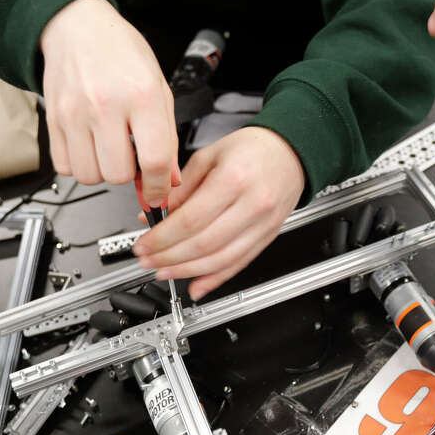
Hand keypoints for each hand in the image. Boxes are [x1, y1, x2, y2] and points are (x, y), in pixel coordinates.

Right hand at [40, 0, 177, 205]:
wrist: (79, 27)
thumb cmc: (123, 54)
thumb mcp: (160, 90)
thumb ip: (167, 138)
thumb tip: (169, 179)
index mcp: (142, 96)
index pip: (154, 161)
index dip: (159, 187)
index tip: (158, 195)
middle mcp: (106, 105)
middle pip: (118, 175)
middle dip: (129, 175)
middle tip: (132, 156)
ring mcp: (75, 113)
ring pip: (90, 176)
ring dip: (103, 171)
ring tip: (110, 148)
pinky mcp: (53, 119)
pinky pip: (64, 166)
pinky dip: (79, 165)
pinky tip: (90, 146)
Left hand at [134, 127, 304, 299]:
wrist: (291, 152)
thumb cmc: (252, 149)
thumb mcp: (209, 156)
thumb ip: (181, 187)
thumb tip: (156, 212)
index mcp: (234, 179)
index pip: (190, 220)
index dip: (162, 238)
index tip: (143, 244)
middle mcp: (252, 205)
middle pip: (203, 244)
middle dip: (169, 257)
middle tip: (148, 260)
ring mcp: (263, 224)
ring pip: (221, 260)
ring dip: (188, 271)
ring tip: (164, 272)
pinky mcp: (268, 236)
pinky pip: (240, 264)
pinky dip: (216, 279)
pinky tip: (196, 286)